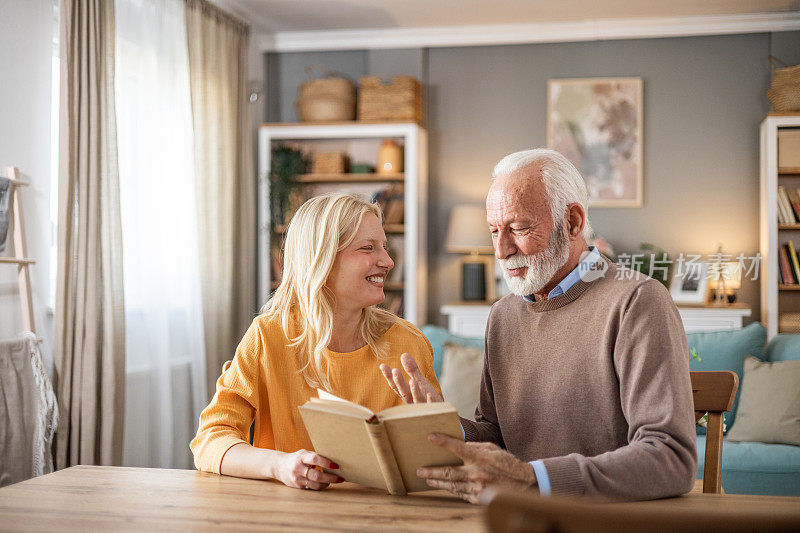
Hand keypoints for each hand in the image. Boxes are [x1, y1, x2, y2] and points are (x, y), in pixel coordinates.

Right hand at [272, 449, 342, 489]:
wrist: (279, 466)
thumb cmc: (296, 458)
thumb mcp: (304, 453)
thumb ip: (315, 456)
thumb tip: (333, 460)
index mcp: (301, 457)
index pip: (315, 459)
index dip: (326, 462)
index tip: (336, 466)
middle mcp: (298, 468)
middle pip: (317, 475)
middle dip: (331, 478)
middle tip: (340, 478)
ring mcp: (297, 478)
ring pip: (315, 484)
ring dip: (326, 484)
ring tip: (332, 481)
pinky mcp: (297, 486)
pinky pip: (311, 488)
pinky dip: (319, 486)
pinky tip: (323, 483)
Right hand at [379, 353, 442, 403]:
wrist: (440, 415)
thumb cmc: (426, 398)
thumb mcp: (419, 381)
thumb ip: (411, 369)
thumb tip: (403, 354)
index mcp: (407, 393)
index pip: (396, 385)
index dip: (389, 376)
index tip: (382, 365)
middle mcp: (412, 401)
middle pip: (404, 392)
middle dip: (399, 382)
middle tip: (395, 371)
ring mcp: (422, 406)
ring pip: (416, 399)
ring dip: (414, 391)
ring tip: (412, 381)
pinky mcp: (434, 409)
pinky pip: (431, 406)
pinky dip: (430, 401)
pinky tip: (429, 395)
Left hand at [416, 433, 536, 503]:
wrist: (523, 483)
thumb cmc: (507, 463)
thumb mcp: (492, 448)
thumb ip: (474, 447)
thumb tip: (459, 444)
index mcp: (480, 458)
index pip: (458, 448)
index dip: (443, 442)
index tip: (430, 437)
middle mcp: (477, 473)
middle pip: (449, 472)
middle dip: (432, 471)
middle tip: (419, 470)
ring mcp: (477, 488)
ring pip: (452, 486)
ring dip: (438, 482)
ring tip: (427, 479)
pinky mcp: (479, 498)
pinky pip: (460, 494)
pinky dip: (451, 490)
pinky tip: (444, 487)